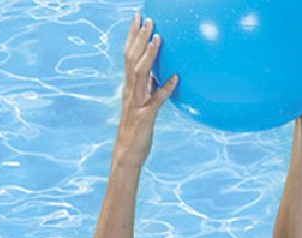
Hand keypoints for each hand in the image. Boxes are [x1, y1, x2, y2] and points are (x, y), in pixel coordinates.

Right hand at [113, 15, 176, 170]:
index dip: (133, 37)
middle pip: (132, 59)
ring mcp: (137, 103)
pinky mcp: (146, 117)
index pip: (128, 56)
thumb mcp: (142, 106)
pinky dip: (165, 88)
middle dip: (140, 38)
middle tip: (147, 20)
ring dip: (149, 55)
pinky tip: (175, 78)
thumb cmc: (136, 131)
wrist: (126, 154)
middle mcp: (130, 91)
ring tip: (158, 38)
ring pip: (140, 73)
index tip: (138, 20)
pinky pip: (156, 100)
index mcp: (129, 87)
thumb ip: (147, 89)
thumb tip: (156, 75)